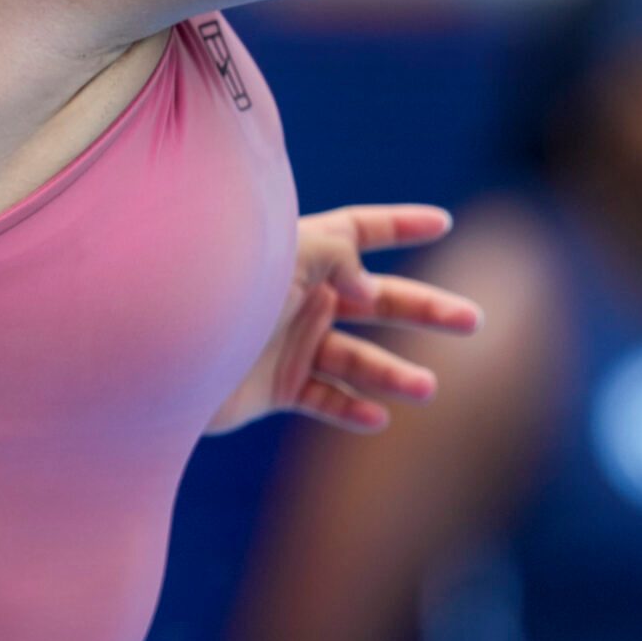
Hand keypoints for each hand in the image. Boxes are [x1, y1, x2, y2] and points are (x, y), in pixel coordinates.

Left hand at [205, 205, 479, 435]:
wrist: (166, 350)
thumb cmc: (227, 288)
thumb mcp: (289, 253)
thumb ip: (339, 256)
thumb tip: (370, 288)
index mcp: (302, 253)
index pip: (360, 230)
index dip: (400, 224)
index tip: (443, 222)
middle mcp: (300, 296)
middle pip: (377, 300)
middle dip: (426, 309)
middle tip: (475, 321)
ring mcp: (288, 343)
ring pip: (357, 359)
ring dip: (394, 374)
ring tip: (427, 389)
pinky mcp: (273, 387)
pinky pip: (324, 399)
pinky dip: (351, 410)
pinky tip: (376, 419)